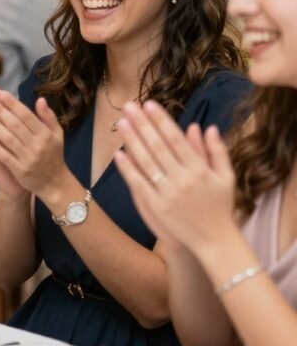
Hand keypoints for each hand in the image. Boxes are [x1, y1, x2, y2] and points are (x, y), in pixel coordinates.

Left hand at [0, 86, 70, 198]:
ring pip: (8, 138)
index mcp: (46, 134)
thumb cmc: (53, 156)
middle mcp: (38, 145)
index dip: (12, 103)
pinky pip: (5, 156)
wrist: (55, 184)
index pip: (26, 115)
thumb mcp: (57, 135)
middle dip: (0, 110)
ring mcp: (28, 158)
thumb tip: (40, 99)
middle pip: (15, 124)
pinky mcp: (20, 170)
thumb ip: (48, 117)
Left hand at [115, 101, 236, 253]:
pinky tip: (119, 153)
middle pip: (157, 146)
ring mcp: (167, 193)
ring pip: (146, 162)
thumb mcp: (226, 177)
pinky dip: (128, 168)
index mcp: (199, 169)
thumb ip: (216, 151)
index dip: (161, 121)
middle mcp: (182, 179)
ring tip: (122, 122)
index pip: (176, 139)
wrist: (215, 241)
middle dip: (142, 124)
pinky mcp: (156, 207)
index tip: (149, 104)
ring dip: (132, 141)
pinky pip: (139, 184)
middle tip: (129, 106)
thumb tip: (206, 126)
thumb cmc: (221, 207)